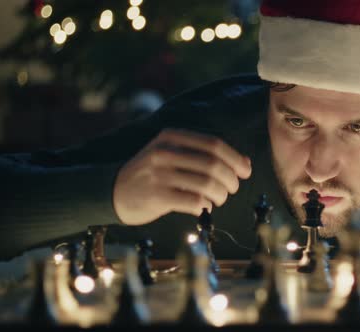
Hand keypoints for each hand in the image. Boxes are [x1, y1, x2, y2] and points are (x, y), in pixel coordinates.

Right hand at [113, 128, 251, 225]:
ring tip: (218, 199)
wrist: (114, 191)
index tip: (246, 172)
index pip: (214, 144)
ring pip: (206, 184)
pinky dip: (204, 206)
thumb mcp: (173, 154)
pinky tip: (203, 207)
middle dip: (231, 180)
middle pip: (213, 165)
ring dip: (220, 195)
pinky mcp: (156, 196)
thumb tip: (245, 163)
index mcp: (172, 137)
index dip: (235, 159)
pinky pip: (193, 202)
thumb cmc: (153, 174)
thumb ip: (205, 155)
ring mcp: (159, 174)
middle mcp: (165, 152)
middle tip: (232, 189)